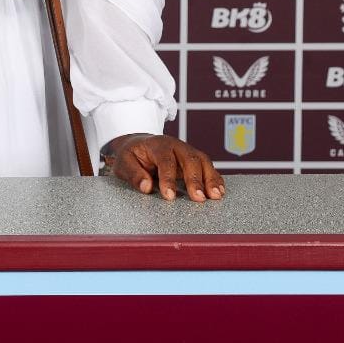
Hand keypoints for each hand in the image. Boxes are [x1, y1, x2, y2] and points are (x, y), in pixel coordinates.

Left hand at [103, 133, 225, 201]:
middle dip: (195, 179)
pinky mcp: (195, 160)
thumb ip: (133, 174)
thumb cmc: (132, 155)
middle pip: (189, 159)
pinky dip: (215, 179)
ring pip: (203, 162)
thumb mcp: (123, 162)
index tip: (169, 196)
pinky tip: (220, 192)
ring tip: (215, 196)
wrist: (139, 144)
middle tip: (198, 198)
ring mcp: (188, 151)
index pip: (165, 161)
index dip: (168, 178)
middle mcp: (176, 146)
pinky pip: (208, 167)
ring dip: (211, 179)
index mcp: (157, 144)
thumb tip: (146, 187)